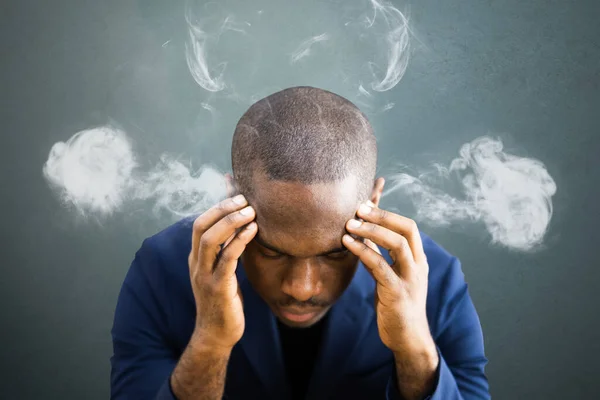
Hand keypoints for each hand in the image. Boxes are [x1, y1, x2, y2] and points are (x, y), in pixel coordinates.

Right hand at [188, 195, 256, 351]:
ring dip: (231, 221)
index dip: (217, 206)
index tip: (237, 194)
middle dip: (222, 208)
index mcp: (196, 258)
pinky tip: (253, 231)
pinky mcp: (218, 288)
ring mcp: (204, 276)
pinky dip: (239, 241)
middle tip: (245, 198)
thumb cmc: (224, 301)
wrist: (216, 335)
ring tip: (251, 211)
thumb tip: (240, 226)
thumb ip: (227, 249)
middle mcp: (196, 264)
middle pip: (201, 226)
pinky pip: (227, 259)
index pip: (200, 223)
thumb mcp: (223, 271)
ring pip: (210, 240)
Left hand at [342, 201, 434, 355]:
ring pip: (397, 244)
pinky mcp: (398, 293)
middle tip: (357, 207)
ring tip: (349, 224)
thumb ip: (381, 255)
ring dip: (372, 230)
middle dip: (382, 215)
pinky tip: (348, 243)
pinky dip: (364, 251)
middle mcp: (418, 266)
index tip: (364, 204)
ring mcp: (410, 279)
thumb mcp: (390, 276)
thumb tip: (365, 233)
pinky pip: (380, 266)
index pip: (408, 226)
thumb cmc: (397, 305)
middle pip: (406, 229)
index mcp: (418, 259)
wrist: (408, 339)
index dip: (387, 213)